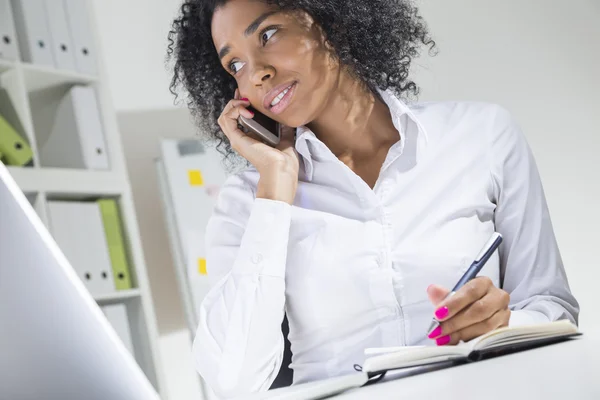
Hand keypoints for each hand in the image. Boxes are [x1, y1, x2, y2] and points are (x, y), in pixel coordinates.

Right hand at [217, 88, 299, 203]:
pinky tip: (248, 110)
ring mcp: (237, 140)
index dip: (240, 105)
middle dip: (235, 102)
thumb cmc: (284, 160)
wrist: (282, 169)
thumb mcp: (285, 138)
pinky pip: (227, 120)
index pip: (237, 118)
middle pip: (228, 116)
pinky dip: (235, 110)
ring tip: (246, 103)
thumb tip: (285, 119)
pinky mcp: (237, 140)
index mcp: (249, 139)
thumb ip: (283, 128)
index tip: (248, 96)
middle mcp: (241, 139)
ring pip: (224, 116)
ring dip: (233, 105)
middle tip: (246, 97)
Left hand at [426, 277, 510, 344]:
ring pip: (485, 326)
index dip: (454, 304)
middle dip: (455, 322)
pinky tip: (457, 344)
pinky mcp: (504, 329)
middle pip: (479, 310)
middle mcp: (497, 297)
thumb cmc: (465, 303)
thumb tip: (433, 290)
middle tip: (439, 331)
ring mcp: (503, 314)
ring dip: (462, 334)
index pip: (470, 291)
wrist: (477, 314)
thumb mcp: (453, 297)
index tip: (438, 314)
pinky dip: (471, 342)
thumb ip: (443, 295)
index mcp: (483, 283)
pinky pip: (488, 337)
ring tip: (445, 339)